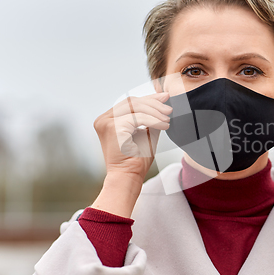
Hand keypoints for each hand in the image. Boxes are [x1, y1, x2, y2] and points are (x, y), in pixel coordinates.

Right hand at [90, 92, 171, 216]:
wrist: (128, 177)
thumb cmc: (136, 160)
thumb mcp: (145, 134)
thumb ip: (149, 119)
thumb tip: (162, 104)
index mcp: (108, 119)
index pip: (130, 103)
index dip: (149, 98)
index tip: (165, 97)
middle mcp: (103, 119)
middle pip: (131, 101)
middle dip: (153, 103)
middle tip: (169, 109)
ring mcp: (106, 122)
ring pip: (135, 107)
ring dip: (155, 112)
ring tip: (168, 120)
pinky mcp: (112, 127)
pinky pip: (138, 118)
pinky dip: (153, 120)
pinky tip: (164, 126)